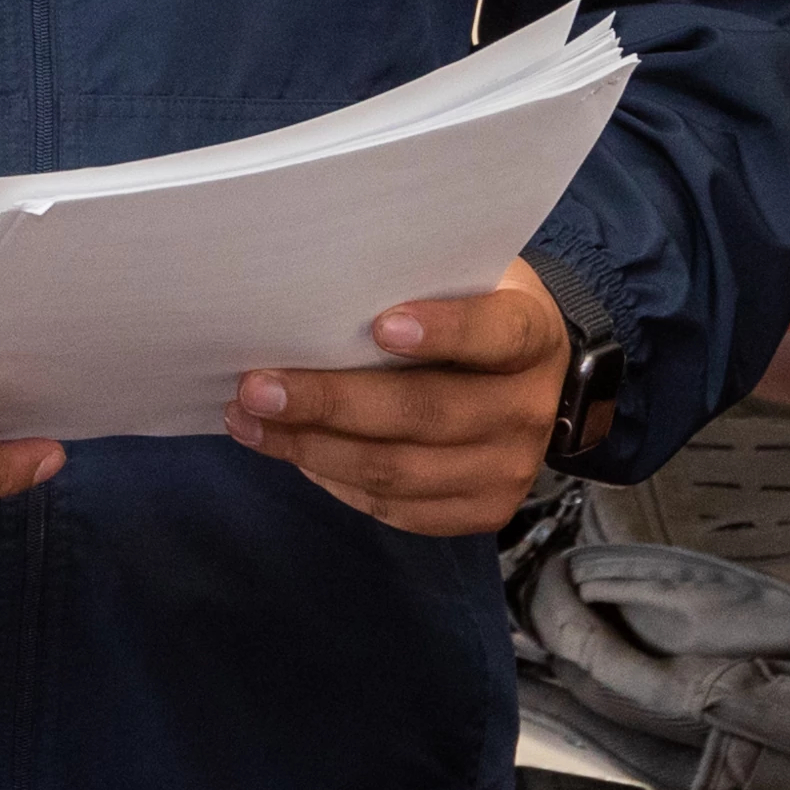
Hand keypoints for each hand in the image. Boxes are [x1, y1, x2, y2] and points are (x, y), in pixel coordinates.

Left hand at [227, 263, 568, 536]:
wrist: (540, 386)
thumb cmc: (479, 313)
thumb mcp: (470, 278)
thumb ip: (417, 281)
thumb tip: (314, 289)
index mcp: (532, 336)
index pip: (495, 334)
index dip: (444, 331)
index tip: (380, 325)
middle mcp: (527, 409)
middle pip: (425, 412)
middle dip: (332, 402)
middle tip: (257, 387)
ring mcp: (508, 469)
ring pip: (398, 471)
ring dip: (312, 448)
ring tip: (249, 421)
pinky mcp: (482, 510)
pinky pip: (396, 508)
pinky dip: (334, 480)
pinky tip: (291, 451)